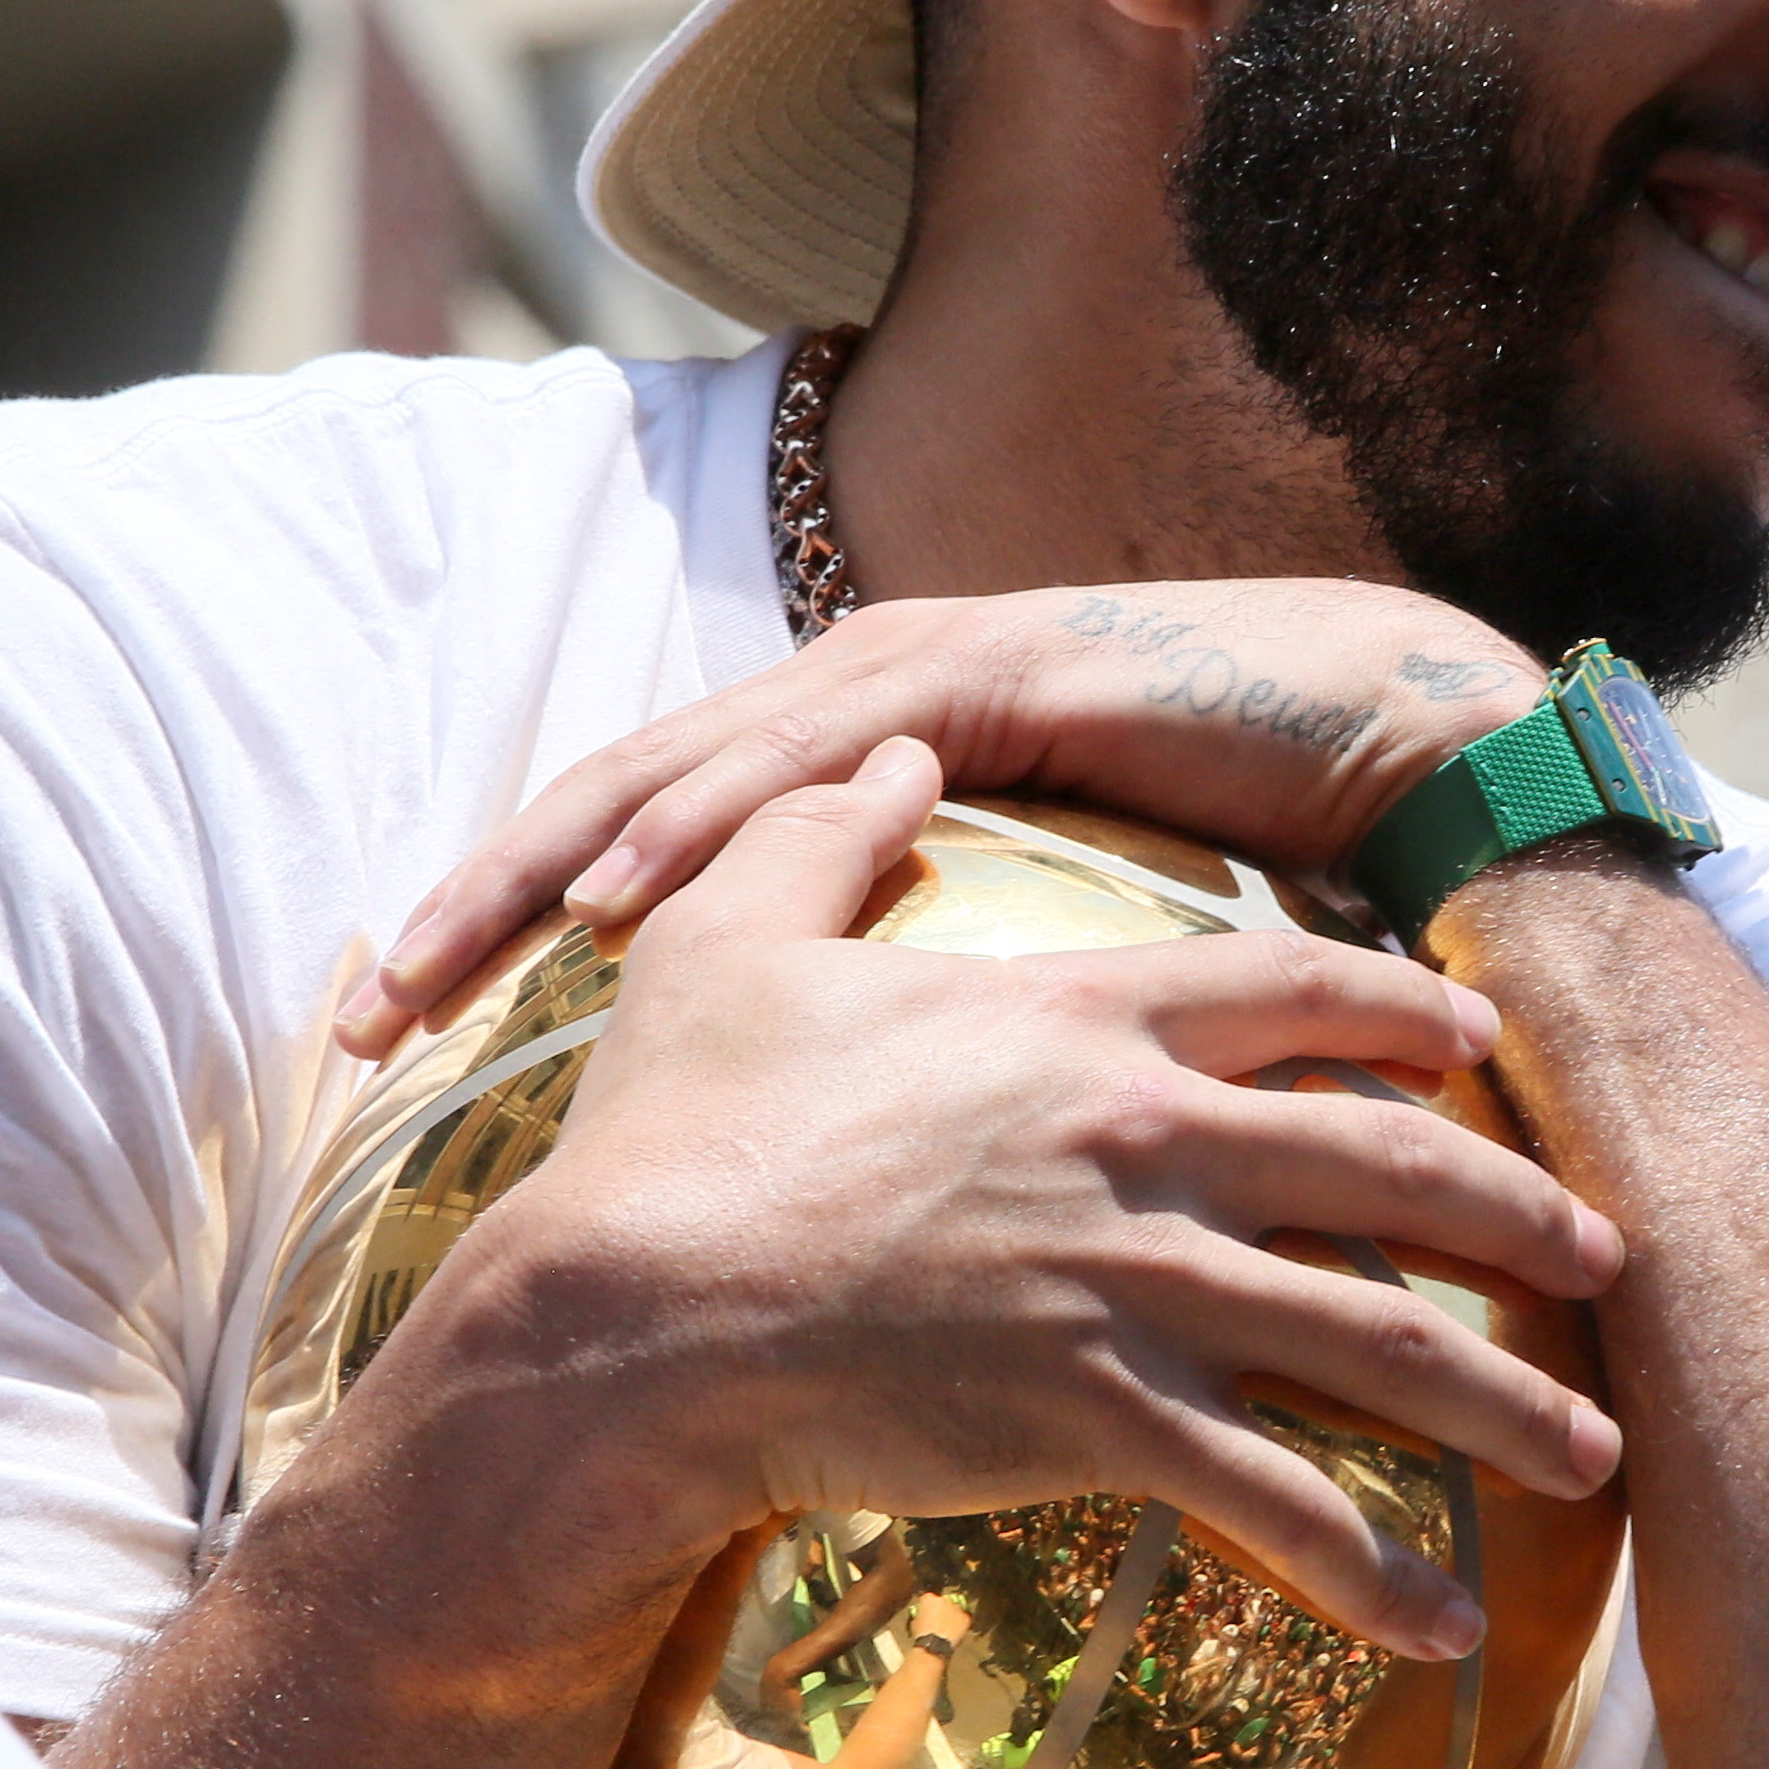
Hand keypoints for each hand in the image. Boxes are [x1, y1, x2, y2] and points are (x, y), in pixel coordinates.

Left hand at [339, 585, 1548, 1055]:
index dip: (518, 920)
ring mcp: (920, 670)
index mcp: (862, 744)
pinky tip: (629, 902)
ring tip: (446, 964)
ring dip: (553, 868)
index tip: (401, 1033)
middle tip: (363, 1014)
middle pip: (624, 800)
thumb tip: (857, 1098)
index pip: (656, 838)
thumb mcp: (1052, 929)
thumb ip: (946, 975)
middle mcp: (861, 693)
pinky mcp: (995, 673)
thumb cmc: (1251, 832)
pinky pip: (820, 764)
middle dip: (483, 901)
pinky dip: (713, 827)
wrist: (1406, 734)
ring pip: (686, 773)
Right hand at [387, 741, 1621, 1656]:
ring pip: (1374, 1341)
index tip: (1490, 1051)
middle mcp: (1145, 1141)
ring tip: (1594, 1454)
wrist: (627, 1322)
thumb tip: (880, 748)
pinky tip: (1446, 1627)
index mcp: (1083, 1021)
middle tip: (1608, 1253)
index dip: (1409, 1019)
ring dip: (1500, 1403)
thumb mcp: (730, 946)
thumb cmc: (670, 1139)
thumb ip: (823, 836)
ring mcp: (1134, 1281)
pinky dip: (1372, 1564)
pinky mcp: (1100, 1414)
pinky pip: (1276, 1496)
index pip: (1299, 993)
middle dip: (1519, 1213)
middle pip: (1389, 1166)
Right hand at [908, 1592, 973, 1649]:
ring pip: (955, 1609)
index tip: (927, 1612)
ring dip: (951, 1616)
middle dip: (941, 1609)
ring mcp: (956, 1607)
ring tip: (947, 1628)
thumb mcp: (914, 1622)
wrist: (933, 1645)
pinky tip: (954, 1632)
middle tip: (938, 1620)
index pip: (928, 1598)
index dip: (928, 1606)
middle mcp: (944, 1599)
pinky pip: (963, 1618)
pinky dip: (960, 1623)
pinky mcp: (965, 1617)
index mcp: (929, 1598)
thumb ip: (920, 1615)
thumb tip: (923, 1616)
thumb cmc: (921, 1635)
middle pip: (943, 1602)